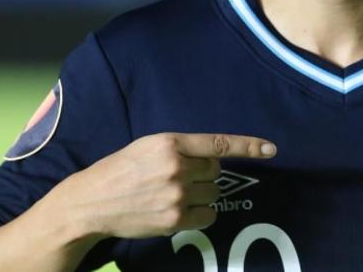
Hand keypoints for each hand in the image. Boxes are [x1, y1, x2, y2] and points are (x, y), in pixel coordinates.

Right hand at [53, 133, 276, 239]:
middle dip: (205, 174)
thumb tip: (214, 158)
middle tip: (180, 178)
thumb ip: (180, 149)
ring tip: (174, 195)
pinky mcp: (174, 220)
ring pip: (213, 194)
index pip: (218, 144)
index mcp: (170, 142)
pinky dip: (201, 214)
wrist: (91, 203)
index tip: (271, 149)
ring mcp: (177, 195)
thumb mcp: (148, 147)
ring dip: (202, 195)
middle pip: (216, 171)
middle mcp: (176, 167)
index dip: (248, 146)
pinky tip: (180, 211)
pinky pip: (208, 216)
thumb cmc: (119, 170)